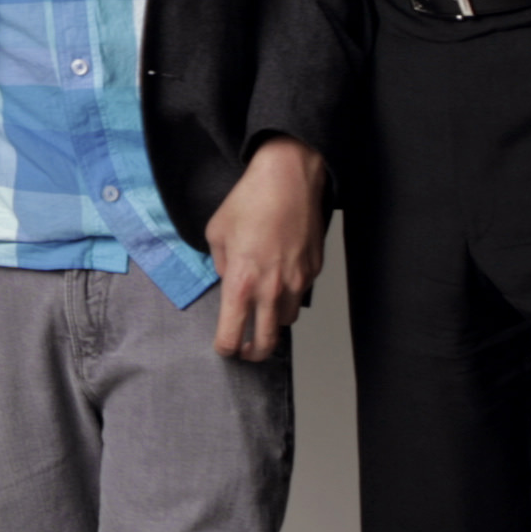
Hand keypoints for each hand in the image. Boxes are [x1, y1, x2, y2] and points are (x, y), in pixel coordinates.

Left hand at [202, 139, 327, 361]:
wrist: (288, 179)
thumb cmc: (250, 200)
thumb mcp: (216, 233)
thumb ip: (221, 265)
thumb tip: (230, 278)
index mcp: (240, 284)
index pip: (232, 336)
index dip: (226, 348)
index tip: (224, 347)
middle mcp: (271, 290)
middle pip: (267, 343)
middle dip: (254, 353)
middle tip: (248, 351)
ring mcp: (297, 282)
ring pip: (287, 320)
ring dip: (275, 322)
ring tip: (265, 312)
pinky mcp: (314, 270)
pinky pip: (301, 293)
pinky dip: (290, 294)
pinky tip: (281, 277)